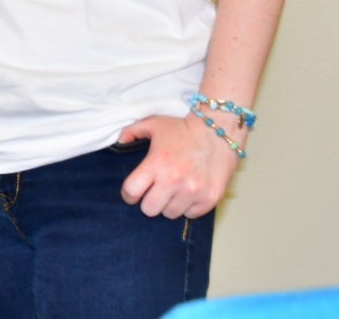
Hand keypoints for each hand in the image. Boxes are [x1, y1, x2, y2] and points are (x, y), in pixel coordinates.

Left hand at [118, 115, 240, 218]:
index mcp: (156, 163)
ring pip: (170, 214)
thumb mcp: (154, 124)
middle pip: (149, 209)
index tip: (132, 193)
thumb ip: (132, 131)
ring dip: (169, 204)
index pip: (131, 191)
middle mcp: (174, 180)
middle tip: (155, 192)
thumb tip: (119, 141)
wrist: (219, 131)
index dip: (128, 194)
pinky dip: (188, 207)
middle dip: (149, 201)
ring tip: (174, 190)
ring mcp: (194, 192)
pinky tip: (189, 192)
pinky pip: (191, 214)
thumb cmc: (183, 128)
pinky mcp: (210, 199)